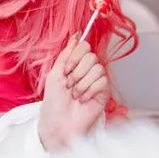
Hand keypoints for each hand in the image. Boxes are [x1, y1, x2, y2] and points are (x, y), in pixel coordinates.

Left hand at [38, 32, 110, 150]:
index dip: (75, 56)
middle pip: (92, 57)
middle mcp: (88, 70)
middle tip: (69, 84)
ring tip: (75, 94)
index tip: (66, 69)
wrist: (58, 122)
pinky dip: (89, 91)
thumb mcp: (54, 73)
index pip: (84, 47)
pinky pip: (102, 82)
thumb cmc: (54, 101)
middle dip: (77, 72)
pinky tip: (83, 100)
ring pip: (97, 69)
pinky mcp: (104, 93)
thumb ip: (66, 54)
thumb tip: (75, 35)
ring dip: (82, 84)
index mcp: (76, 64)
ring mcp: (97, 81)